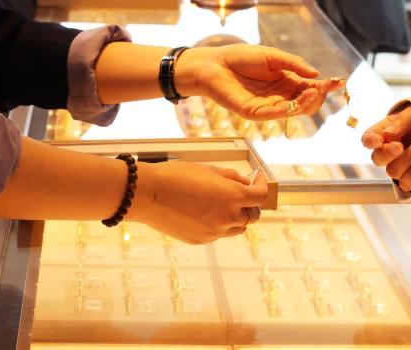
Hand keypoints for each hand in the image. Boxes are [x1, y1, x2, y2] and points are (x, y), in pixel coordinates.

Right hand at [130, 160, 267, 243]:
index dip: (263, 185)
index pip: (260, 196)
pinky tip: (205, 211)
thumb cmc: (176, 176)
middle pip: (252, 216)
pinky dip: (219, 224)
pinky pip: (218, 233)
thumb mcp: (208, 169)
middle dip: (251, 204)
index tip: (258, 179)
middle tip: (244, 192)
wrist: (147, 195)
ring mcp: (214, 232)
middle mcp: (227, 217)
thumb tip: (245, 182)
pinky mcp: (201, 240)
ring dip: (237, 217)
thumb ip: (230, 177)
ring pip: (237, 228)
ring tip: (224, 203)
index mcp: (232, 196)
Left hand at [177, 45, 342, 119]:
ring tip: (315, 91)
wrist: (214, 64)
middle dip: (319, 96)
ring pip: (295, 110)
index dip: (325, 86)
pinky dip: (291, 108)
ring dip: (308, 102)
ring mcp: (269, 106)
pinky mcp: (256, 113)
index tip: (339, 82)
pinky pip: (277, 114)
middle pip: (307, 102)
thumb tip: (316, 73)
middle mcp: (280, 96)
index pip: (310, 88)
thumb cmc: (241, 57)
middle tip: (323, 87)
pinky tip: (301, 98)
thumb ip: (293, 64)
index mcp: (286, 81)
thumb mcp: (272, 56)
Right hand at [361, 107, 410, 192]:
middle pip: (378, 159)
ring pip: (393, 171)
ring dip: (408, 158)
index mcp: (381, 134)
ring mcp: (397, 167)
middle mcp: (386, 153)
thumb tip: (387, 136)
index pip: (367, 140)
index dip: (370, 142)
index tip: (378, 141)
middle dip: (389, 153)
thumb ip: (399, 123)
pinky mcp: (410, 178)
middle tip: (401, 146)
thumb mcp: (410, 115)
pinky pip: (407, 183)